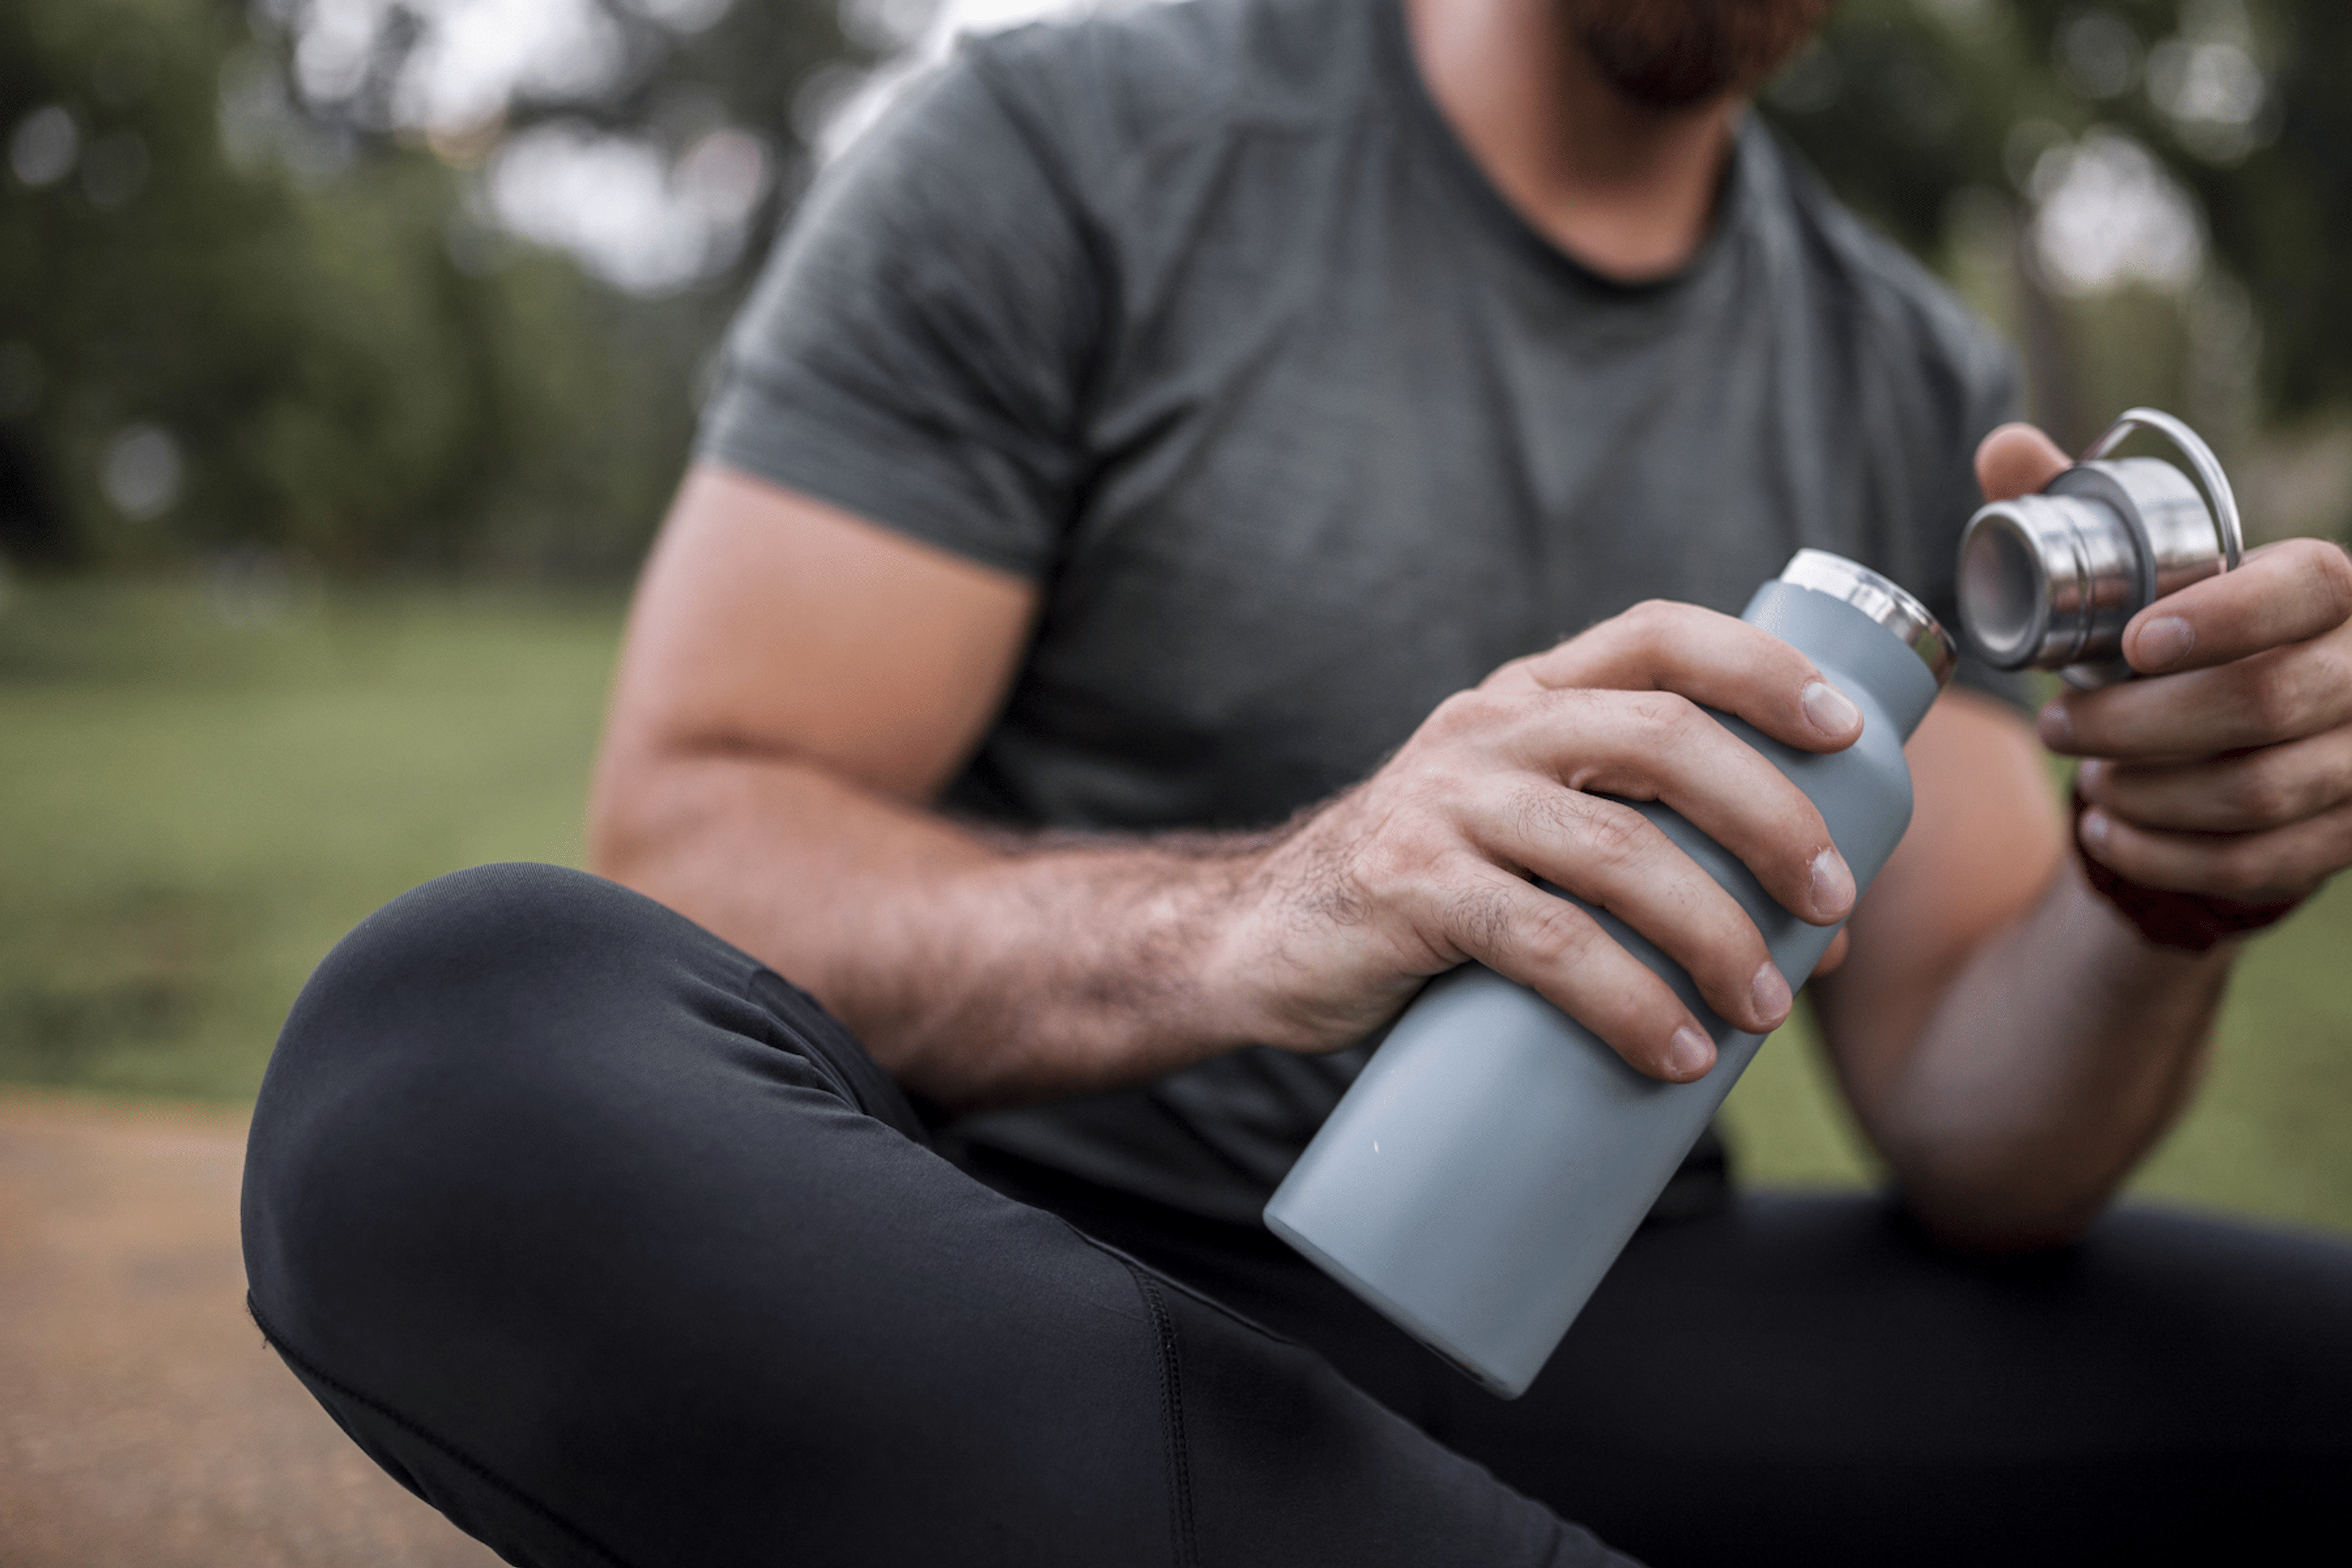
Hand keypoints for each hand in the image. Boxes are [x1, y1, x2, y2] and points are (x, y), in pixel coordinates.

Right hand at [1218, 601, 1864, 1082]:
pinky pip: (1545, 942)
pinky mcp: (1409, 889)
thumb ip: (1650, 854)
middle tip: (1830, 901)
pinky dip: (1628, 1002)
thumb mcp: (1527, 840)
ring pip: (1616, 850)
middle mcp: (1487, 728)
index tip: (1849, 731)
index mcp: (1527, 696)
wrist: (1260, 942)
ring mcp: (1443, 803)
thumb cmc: (1427, 897)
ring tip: (1764, 1009)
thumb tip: (1822, 936)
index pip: (1659, 637)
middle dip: (1770, 816)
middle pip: (1662, 737)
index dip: (1764, 667)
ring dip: (1716, 931)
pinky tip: (1676, 1052)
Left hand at [1980, 424, 2351, 906]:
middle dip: (2139, 723)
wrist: (2245, 735)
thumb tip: (2004, 448)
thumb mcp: (2136, 572)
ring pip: (2258, 793)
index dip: (2224, 617)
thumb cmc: (2183, 636)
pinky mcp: (2344, 834)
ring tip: (2087, 776)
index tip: (2131, 644)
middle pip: (2268, 703)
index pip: (2308, 589)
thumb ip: (2073, 509)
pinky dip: (2167, 856)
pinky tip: (2110, 833)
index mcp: (2331, 588)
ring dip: (2149, 792)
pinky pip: (2257, 863)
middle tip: (2059, 727)